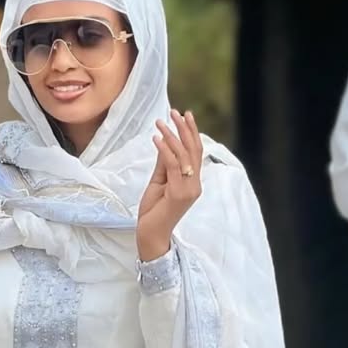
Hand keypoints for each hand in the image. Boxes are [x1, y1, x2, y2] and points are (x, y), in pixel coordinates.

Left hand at [136, 110, 203, 263]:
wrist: (151, 235)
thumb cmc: (154, 212)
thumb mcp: (159, 182)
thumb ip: (164, 164)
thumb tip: (165, 141)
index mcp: (193, 183)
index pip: (196, 153)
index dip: (192, 133)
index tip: (185, 115)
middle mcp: (195, 185)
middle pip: (193, 151)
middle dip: (184, 129)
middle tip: (174, 112)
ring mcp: (188, 190)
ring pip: (183, 156)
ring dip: (171, 136)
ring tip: (160, 122)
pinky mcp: (178, 193)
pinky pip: (171, 165)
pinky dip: (164, 149)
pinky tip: (156, 138)